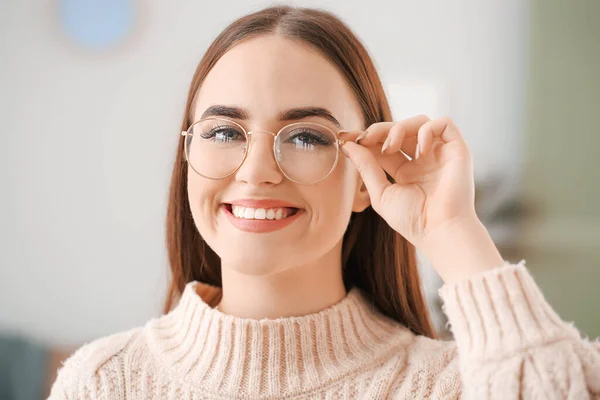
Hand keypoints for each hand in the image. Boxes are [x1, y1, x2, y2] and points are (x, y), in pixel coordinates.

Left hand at [341, 115, 475, 246]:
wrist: (440, 231)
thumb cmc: (412, 220)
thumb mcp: (381, 193)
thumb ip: (366, 168)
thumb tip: (349, 145)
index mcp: (405, 171)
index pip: (383, 145)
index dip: (365, 138)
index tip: (346, 137)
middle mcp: (423, 159)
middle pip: (399, 129)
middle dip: (378, 130)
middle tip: (364, 139)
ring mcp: (440, 153)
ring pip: (419, 122)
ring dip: (399, 128)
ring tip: (390, 147)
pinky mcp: (457, 149)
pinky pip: (444, 123)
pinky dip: (427, 130)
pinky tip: (419, 151)